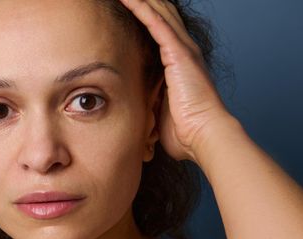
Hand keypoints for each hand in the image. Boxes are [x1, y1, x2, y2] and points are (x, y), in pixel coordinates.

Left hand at [120, 0, 236, 163]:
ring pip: (158, 12)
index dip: (144, 15)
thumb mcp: (160, 110)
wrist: (203, 136)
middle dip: (141, 1)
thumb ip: (150, 100)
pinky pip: (155, 22)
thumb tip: (135, 106)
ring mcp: (182, 49)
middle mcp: (183, 50)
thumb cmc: (184, 131)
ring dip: (138, 0)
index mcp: (180, 63)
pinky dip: (140, 7)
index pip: (159, 30)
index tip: (124, 7)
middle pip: (160, 14)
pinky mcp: (178, 52)